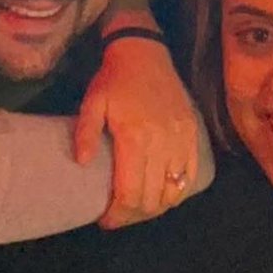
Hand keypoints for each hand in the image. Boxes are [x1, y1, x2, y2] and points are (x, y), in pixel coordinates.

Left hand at [73, 36, 201, 229]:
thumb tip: (80, 163)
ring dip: (154, 207)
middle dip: (132, 215)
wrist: (146, 52)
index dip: (117, 215)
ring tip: (137, 206)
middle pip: (151, 199)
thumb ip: (85, 132)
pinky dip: (176, 191)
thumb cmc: (115, 79)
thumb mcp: (93, 101)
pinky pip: (189, 174)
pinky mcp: (192, 134)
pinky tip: (161, 193)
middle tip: (117, 215)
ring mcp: (181, 139)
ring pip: (172, 191)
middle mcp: (162, 142)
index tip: (104, 219)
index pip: (129, 193)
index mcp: (135, 137)